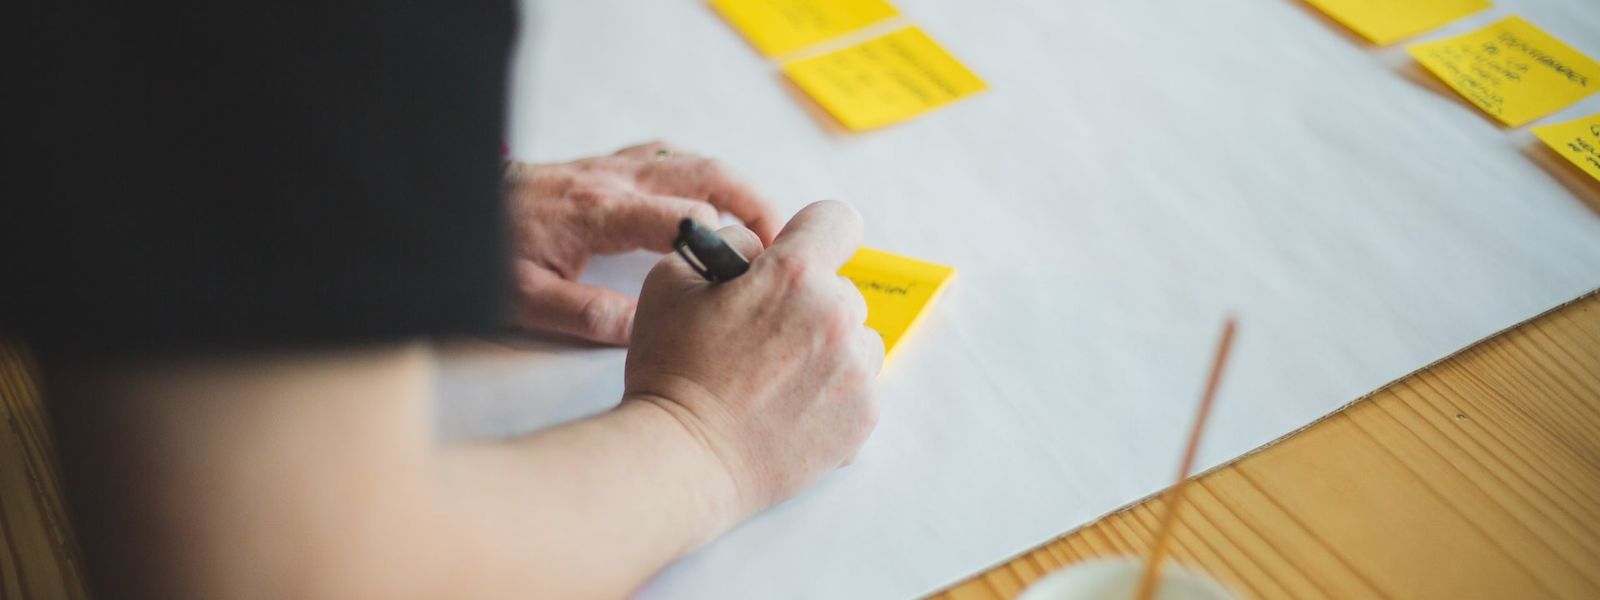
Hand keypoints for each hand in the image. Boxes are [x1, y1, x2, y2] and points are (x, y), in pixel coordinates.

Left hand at [505, 141, 780, 344]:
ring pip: (691, 159)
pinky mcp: (602, 165)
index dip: (728, 242)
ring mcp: (609, 165)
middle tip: (784, 240)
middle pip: (705, 172)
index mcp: (600, 212)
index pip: (685, 215)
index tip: (753, 274)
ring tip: (762, 225)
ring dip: (734, 186)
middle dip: (753, 202)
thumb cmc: (485, 253)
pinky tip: (711, 200)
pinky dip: (699, 173)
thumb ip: (585, 315)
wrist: (448, 203)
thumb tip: (646, 329)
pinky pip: (665, 156)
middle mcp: (612, 179)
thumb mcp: (523, 299)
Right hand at [623, 201, 884, 520]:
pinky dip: (831, 395)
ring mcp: (855, 370)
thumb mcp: (672, 282)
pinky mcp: (863, 416)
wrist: (684, 460)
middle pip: (842, 290)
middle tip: (764, 338)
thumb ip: (726, 247)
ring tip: (776, 380)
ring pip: (857, 340)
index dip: (812, 235)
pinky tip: (788, 410)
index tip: (795, 258)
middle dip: (808, 304)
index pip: (837, 221)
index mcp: (793, 275)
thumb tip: (761, 248)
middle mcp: (836, 317)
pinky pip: (859, 388)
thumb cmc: (671, 372)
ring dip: (828, 350)